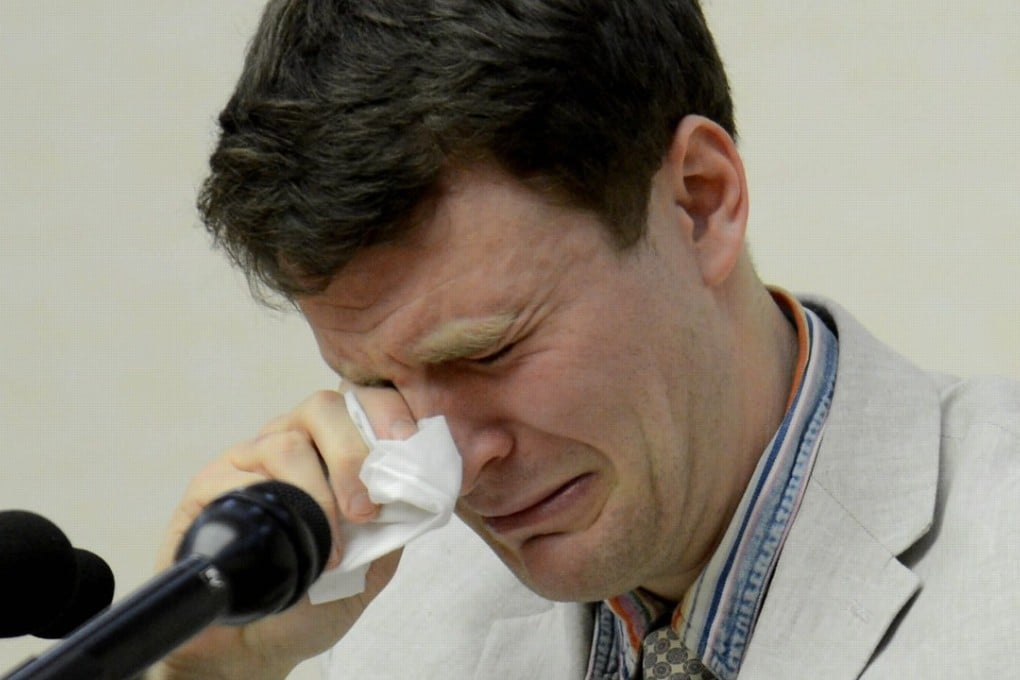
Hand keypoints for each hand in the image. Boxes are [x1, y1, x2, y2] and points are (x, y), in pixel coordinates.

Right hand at [149, 386, 415, 679]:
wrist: (254, 642)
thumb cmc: (317, 595)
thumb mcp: (373, 563)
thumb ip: (397, 525)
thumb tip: (418, 493)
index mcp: (333, 447)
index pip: (361, 401)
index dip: (387, 412)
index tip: (409, 445)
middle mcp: (291, 440)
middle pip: (323, 408)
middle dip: (354, 453)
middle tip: (367, 510)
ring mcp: (248, 460)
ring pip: (285, 443)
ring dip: (318, 493)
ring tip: (334, 547)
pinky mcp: (209, 486)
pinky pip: (239, 477)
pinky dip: (275, 508)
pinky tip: (293, 547)